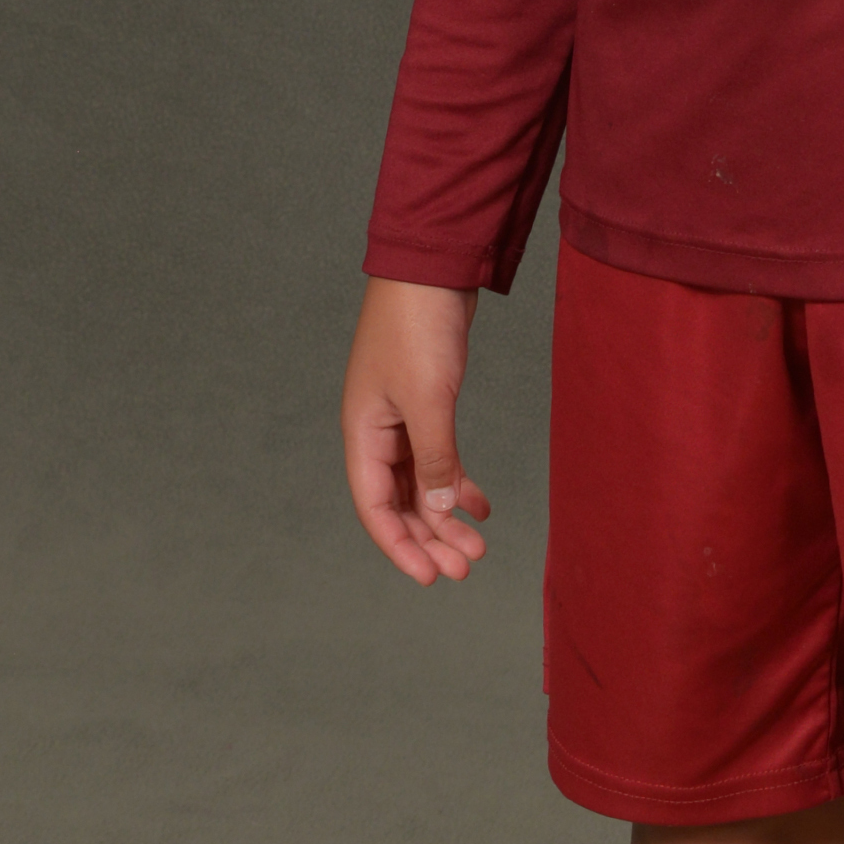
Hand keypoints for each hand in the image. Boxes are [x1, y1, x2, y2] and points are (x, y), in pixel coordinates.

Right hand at [341, 276, 492, 585]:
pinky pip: (438, 456)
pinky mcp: (427, 401)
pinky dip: (457, 481)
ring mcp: (401, 416)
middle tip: (466, 567)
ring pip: (421, 482)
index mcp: (363, 432)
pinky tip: (480, 503)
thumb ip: (434, 457)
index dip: (401, 546)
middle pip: (399, 501)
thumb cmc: (418, 326)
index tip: (433, 578)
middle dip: (430, 537)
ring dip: (446, 514)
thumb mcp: (428, 398)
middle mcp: (377, 430)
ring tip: (479, 545)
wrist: (433, 265)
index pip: (376, 507)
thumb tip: (437, 511)